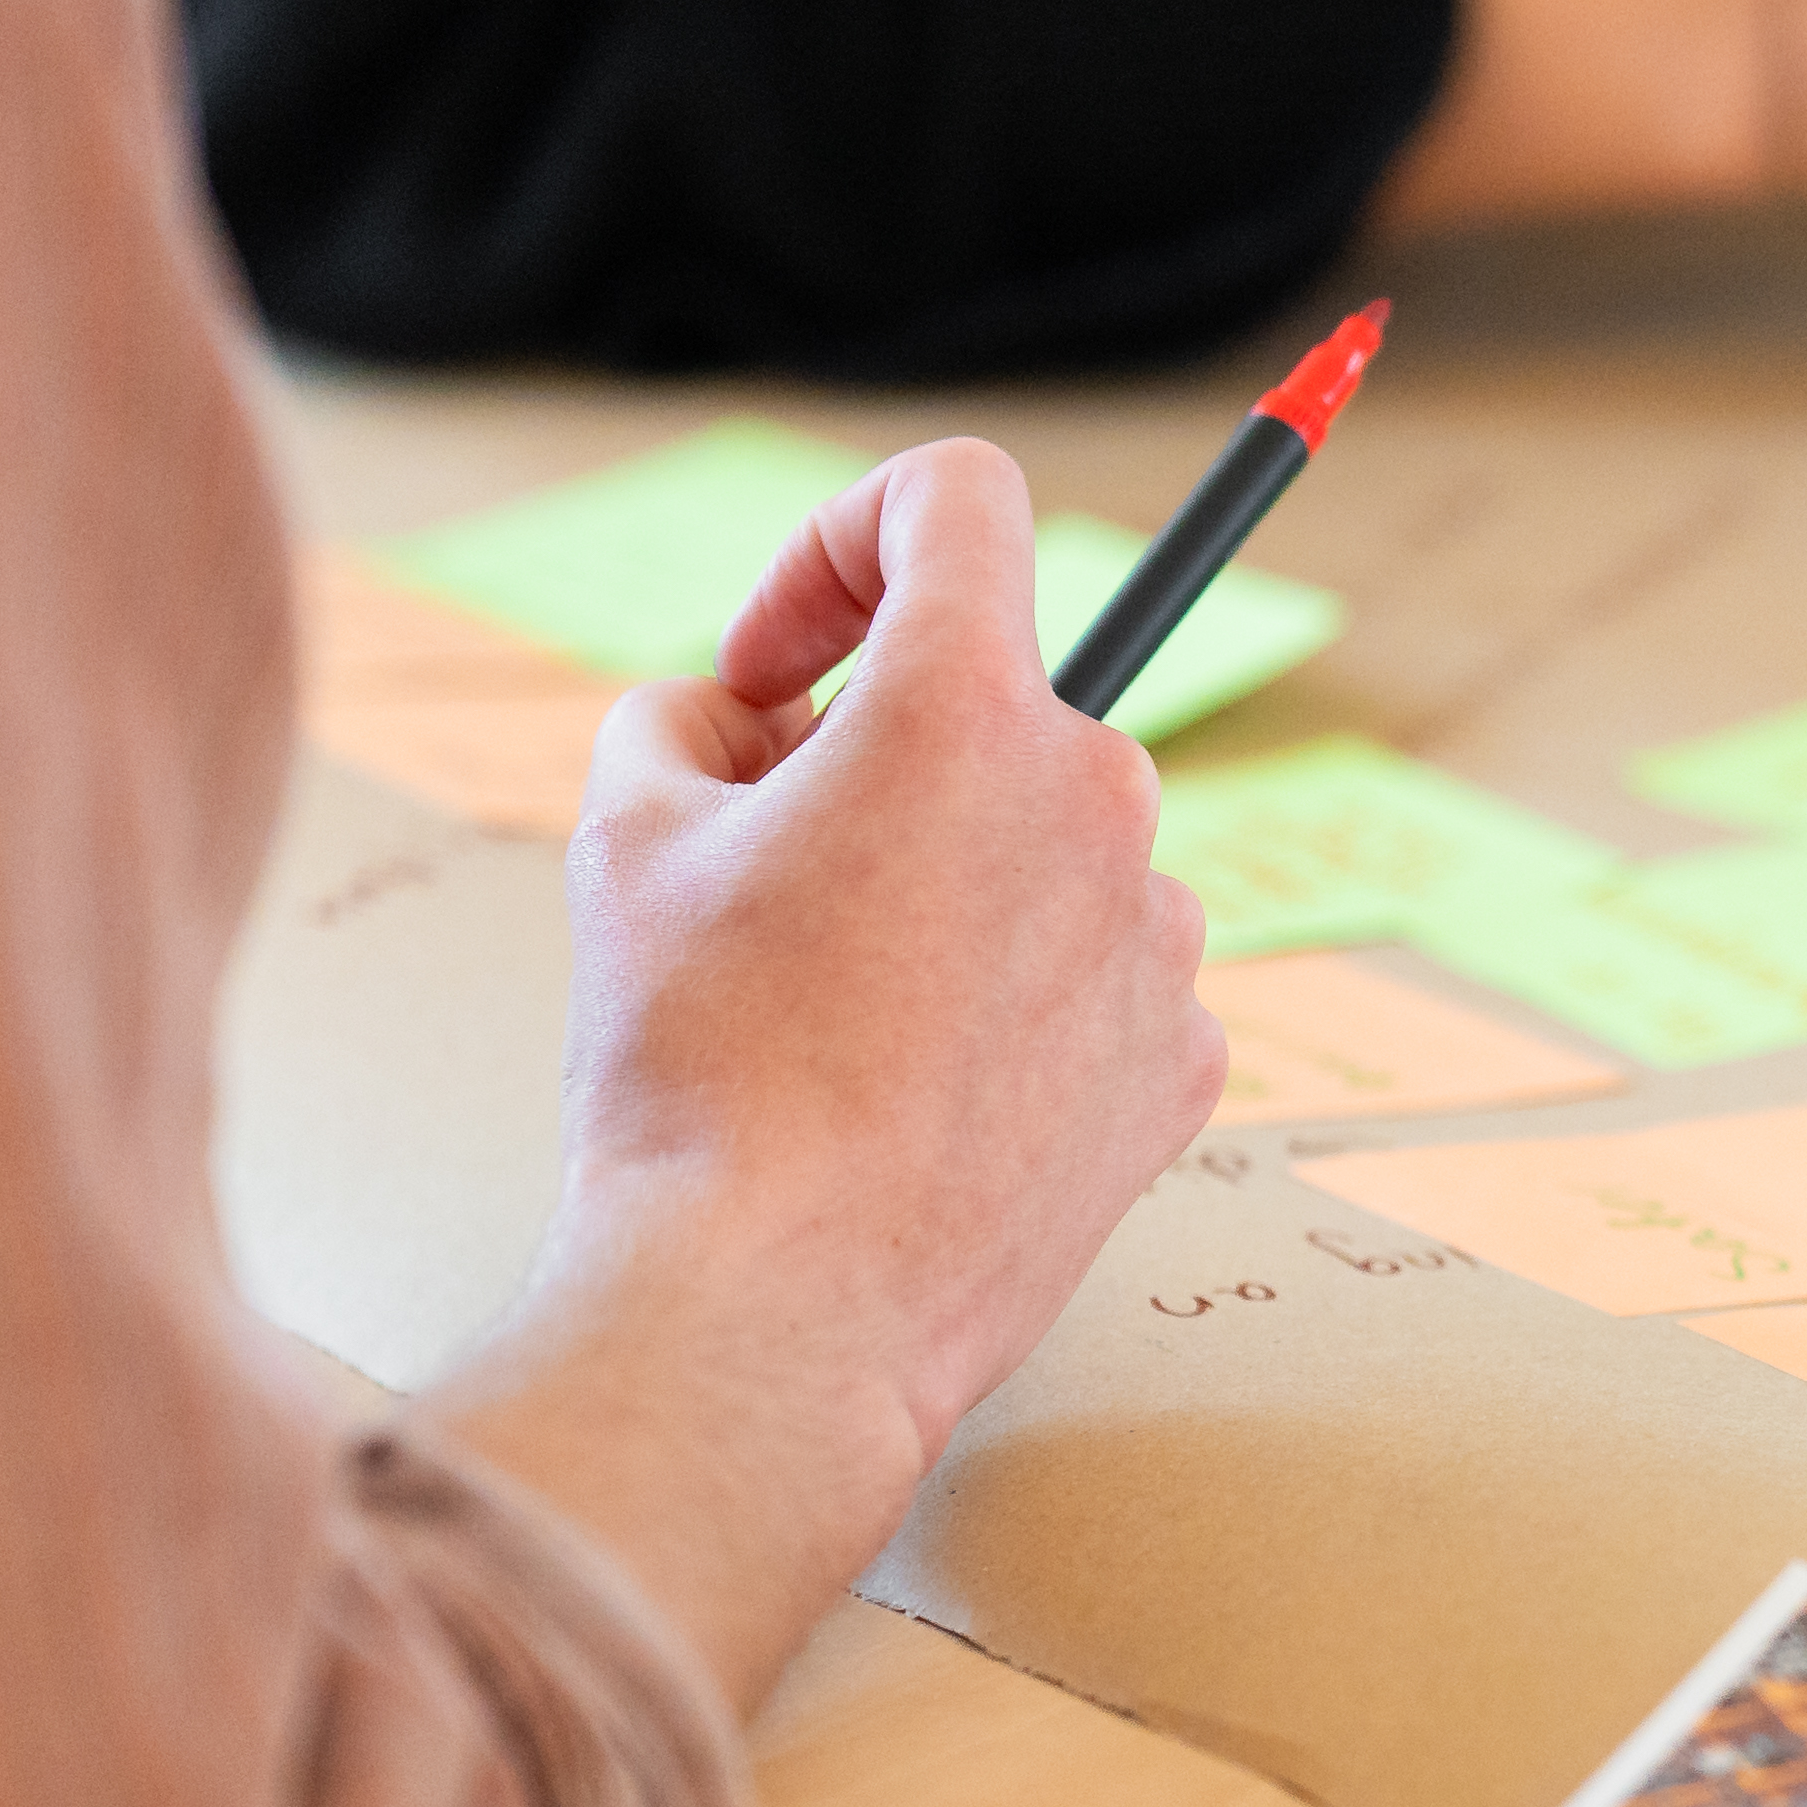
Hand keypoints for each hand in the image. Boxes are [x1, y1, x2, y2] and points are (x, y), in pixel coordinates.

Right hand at [440, 436, 1221, 1695]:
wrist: (777, 1311)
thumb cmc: (692, 1067)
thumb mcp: (624, 836)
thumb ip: (689, 721)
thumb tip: (755, 724)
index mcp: (964, 706)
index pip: (959, 495)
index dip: (843, 540)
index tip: (776, 664)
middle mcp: (1097, 798)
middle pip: (995, 703)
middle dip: (876, 753)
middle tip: (765, 863)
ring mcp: (1159, 937)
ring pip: (1048, 849)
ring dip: (951, 885)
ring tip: (836, 1009)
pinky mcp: (1182, 1061)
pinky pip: (1097, 975)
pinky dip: (1014, 1001)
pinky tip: (918, 1091)